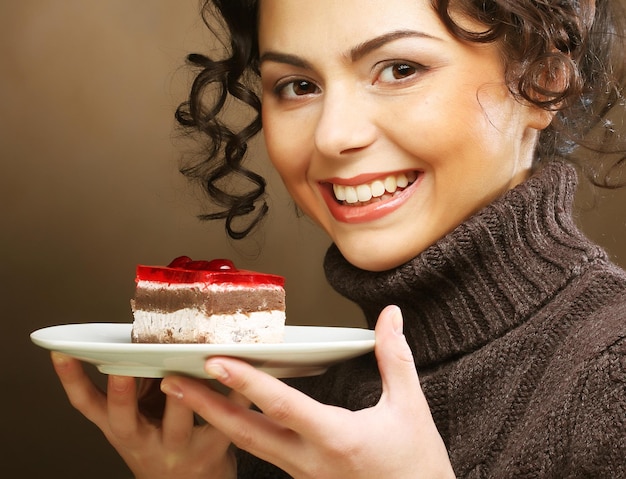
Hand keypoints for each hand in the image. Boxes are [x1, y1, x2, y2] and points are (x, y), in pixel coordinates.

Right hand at [51, 353, 245, 478]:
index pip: (88, 405)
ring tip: (188, 361)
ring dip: (183, 390)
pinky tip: (241, 371)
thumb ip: (135, 387)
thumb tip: (138, 336)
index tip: (64, 351)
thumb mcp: (137, 420)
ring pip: (177, 419)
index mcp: (121, 429)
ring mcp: (177, 447)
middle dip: (123, 391)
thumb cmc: (161, 442)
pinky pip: (225, 417)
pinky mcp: (213, 446)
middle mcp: (144, 441)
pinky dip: (234, 393)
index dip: (72, 380)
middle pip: (126, 418)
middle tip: (124, 365)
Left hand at [161, 305, 455, 477]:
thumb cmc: (416, 466)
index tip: (214, 361)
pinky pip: (263, 454)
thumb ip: (394, 357)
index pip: (282, 406)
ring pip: (249, 446)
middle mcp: (310, 460)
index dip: (246, 382)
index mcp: (336, 438)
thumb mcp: (409, 408)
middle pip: (247, 433)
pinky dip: (238, 431)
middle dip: (204, 406)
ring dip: (215, 418)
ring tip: (186, 394)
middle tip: (170, 381)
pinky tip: (227, 415)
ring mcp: (303, 474)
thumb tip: (390, 316)